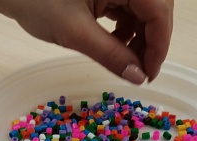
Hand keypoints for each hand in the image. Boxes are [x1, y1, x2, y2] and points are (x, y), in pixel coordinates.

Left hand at [0, 0, 173, 83]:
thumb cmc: (37, 1)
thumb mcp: (77, 33)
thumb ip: (111, 55)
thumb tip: (138, 77)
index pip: (159, 11)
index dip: (159, 45)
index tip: (150, 74)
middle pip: (156, 9)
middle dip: (151, 42)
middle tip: (140, 73)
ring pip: (144, 9)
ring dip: (139, 37)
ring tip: (123, 61)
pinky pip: (128, 6)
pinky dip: (125, 28)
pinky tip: (114, 45)